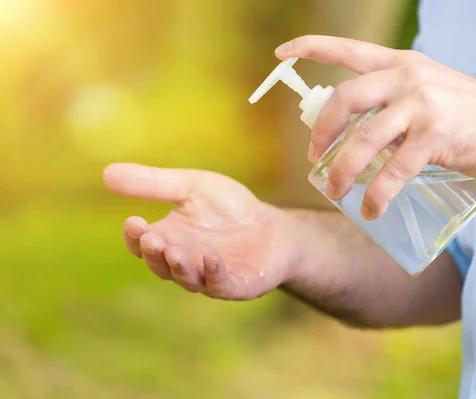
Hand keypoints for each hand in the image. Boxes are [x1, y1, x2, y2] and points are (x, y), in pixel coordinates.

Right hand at [102, 163, 298, 299]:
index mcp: (169, 238)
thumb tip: (105, 173)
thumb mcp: (192, 186)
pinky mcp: (236, 285)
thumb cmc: (230, 208)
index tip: (133, 221)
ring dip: (178, 266)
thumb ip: (154, 182)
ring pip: (186, 278)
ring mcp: (209, 277)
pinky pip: (220, 286)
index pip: (142, 243)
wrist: (274, 228)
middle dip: (154, 253)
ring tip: (174, 251)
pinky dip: (214, 275)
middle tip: (153, 238)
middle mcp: (184, 262)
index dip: (135, 236)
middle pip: (159, 264)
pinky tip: (212, 259)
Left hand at [276, 35, 475, 218]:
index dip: (311, 47)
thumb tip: (356, 137)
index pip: (348, 49)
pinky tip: (372, 208)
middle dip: (321, 132)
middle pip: (345, 99)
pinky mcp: (437, 137)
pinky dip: (377, 193)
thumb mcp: (428, 92)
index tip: (282, 53)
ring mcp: (423, 105)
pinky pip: (394, 170)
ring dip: (342, 171)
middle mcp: (409, 77)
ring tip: (336, 191)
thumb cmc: (469, 115)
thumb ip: (393, 105)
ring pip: (364, 139)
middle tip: (314, 158)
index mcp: (402, 64)